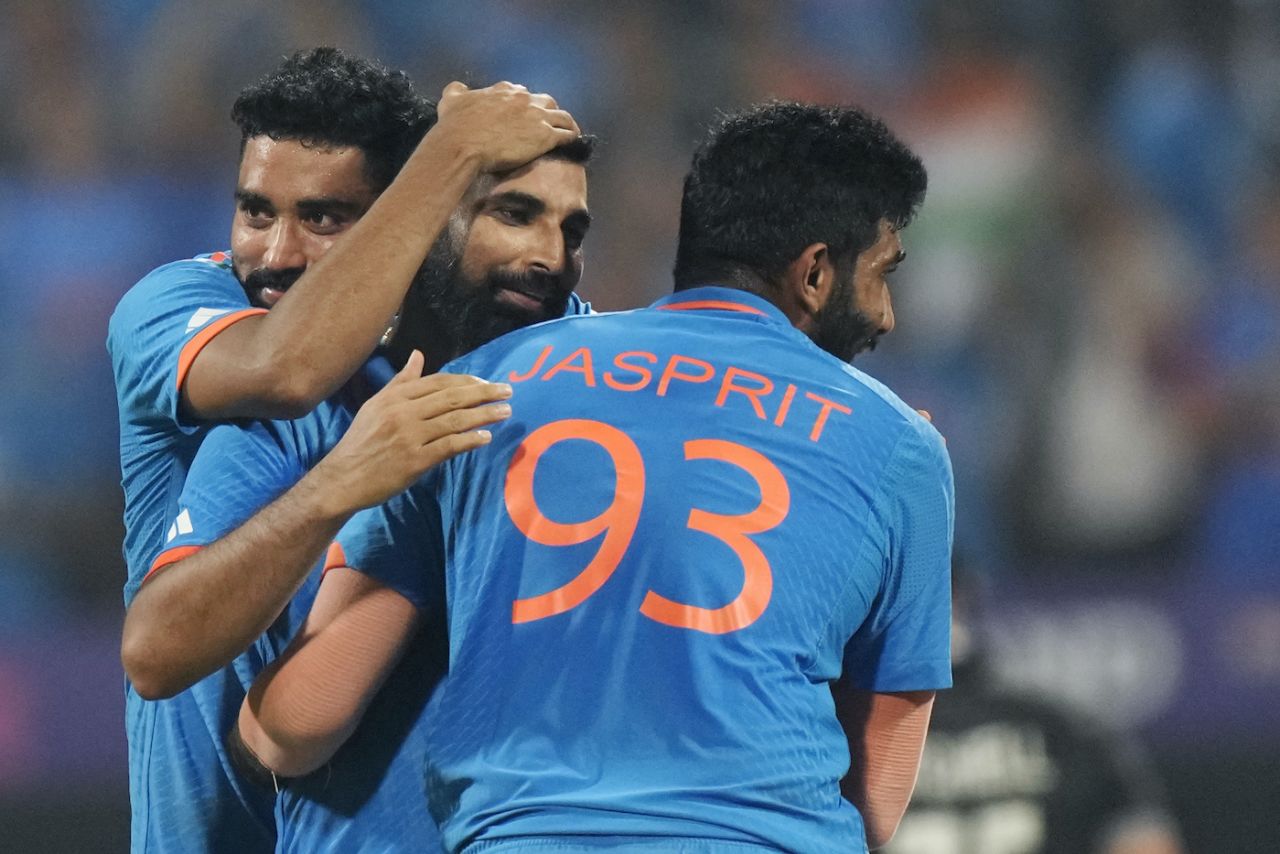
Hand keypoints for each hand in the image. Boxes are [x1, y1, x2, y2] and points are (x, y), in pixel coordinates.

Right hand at [313, 351, 511, 513]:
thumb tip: (418, 355)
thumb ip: (401, 381)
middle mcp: (403, 413)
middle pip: (451, 397)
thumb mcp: (376, 405)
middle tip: (508, 391)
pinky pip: (448, 446)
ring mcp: (409, 436)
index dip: (466, 381)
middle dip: (483, 393)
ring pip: (454, 420)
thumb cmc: (361, 442)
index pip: (438, 382)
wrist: (342, 477)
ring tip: (505, 411)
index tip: (486, 382)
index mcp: (395, 397)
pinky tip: (486, 437)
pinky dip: (469, 440)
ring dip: (484, 415)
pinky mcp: (414, 461)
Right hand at [434, 81, 580, 172]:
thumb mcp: (450, 101)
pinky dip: (571, 136)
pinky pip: (567, 134)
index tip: (522, 114)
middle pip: (545, 101)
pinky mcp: (545, 136)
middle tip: (545, 123)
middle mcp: (524, 99)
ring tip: (568, 131)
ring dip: (565, 123)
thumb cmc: (455, 126)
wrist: (463, 145)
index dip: (523, 104)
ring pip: (562, 116)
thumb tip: (458, 88)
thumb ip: (456, 91)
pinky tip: (572, 142)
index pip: (520, 92)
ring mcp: (537, 116)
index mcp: (504, 90)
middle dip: (547, 110)